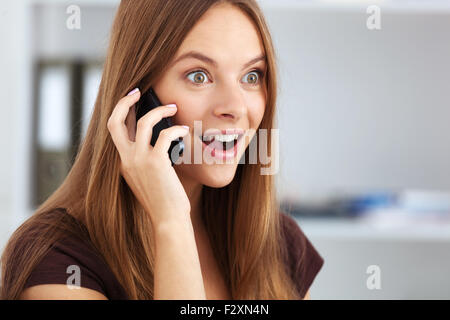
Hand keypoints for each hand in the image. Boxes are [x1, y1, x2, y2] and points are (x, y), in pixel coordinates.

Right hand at [107, 88, 190, 226]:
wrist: (168, 220)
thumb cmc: (163, 200)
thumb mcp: (148, 178)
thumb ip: (146, 159)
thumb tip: (159, 137)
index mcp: (122, 163)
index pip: (115, 131)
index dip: (121, 112)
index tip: (131, 100)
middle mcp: (126, 159)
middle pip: (114, 122)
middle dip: (124, 102)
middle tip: (138, 90)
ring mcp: (138, 160)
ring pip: (143, 122)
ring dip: (159, 111)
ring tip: (173, 108)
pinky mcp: (155, 162)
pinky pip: (165, 135)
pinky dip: (177, 130)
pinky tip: (185, 131)